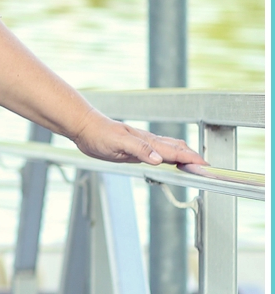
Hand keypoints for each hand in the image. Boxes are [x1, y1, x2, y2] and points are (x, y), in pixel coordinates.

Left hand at [67, 111, 205, 173]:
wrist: (87, 127)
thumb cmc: (100, 135)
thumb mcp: (118, 144)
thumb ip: (139, 150)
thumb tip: (158, 159)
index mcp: (147, 142)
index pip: (174, 151)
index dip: (190, 158)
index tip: (204, 165)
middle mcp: (149, 142)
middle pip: (177, 148)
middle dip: (193, 156)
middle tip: (207, 166)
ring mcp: (144, 144)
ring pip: (170, 148)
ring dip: (184, 155)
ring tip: (196, 163)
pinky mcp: (137, 148)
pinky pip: (159, 152)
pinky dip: (170, 156)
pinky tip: (171, 160)